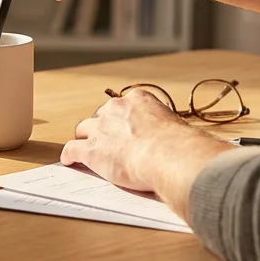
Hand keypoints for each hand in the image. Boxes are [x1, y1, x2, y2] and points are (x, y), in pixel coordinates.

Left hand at [61, 89, 232, 219]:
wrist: (168, 156)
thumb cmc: (180, 146)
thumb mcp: (177, 129)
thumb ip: (170, 133)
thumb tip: (188, 147)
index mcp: (139, 99)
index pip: (123, 106)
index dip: (122, 120)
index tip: (125, 129)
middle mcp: (116, 108)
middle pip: (100, 115)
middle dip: (103, 128)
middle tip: (107, 142)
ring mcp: (100, 128)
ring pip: (84, 130)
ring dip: (85, 139)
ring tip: (85, 149)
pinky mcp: (90, 149)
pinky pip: (72, 149)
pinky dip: (70, 155)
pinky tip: (70, 161)